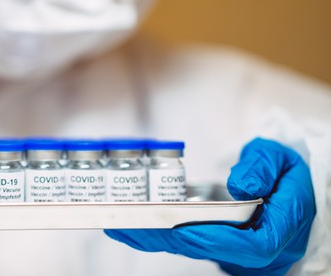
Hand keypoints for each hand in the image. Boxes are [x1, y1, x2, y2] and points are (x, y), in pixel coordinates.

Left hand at [105, 138, 315, 274]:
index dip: (213, 239)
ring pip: (195, 249)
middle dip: (168, 238)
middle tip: (130, 226)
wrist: (290, 186)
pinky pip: (189, 243)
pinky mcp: (221, 247)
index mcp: (283, 231)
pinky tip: (132, 227)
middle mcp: (261, 251)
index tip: (181, 228)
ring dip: (157, 238)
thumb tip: (241, 184)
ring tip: (120, 226)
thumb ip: (263, 167)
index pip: (251, 247)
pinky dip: (161, 235)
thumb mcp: (281, 158)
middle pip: (211, 251)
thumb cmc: (286, 172)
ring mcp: (239, 253)